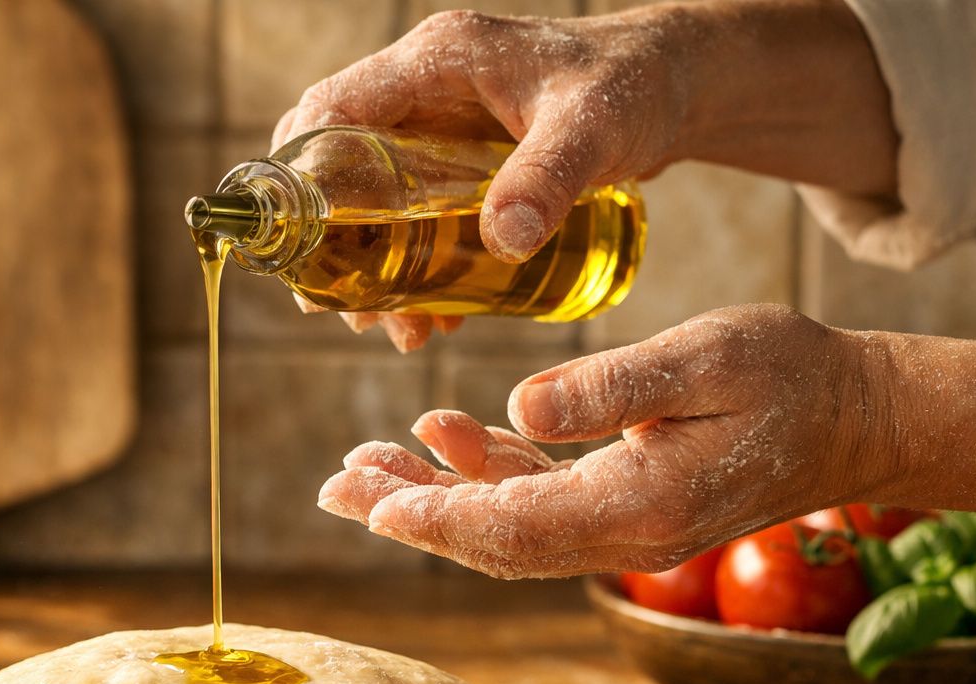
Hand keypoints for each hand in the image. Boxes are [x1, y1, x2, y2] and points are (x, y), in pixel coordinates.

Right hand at [275, 7, 692, 349]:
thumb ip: (550, 178)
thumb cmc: (636, 86)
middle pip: (335, 164)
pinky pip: (410, 215)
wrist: (674, 86)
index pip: (329, 109)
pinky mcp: (458, 162)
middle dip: (333, 244)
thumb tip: (502, 239)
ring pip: (369, 199)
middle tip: (350, 312)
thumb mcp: (596, 128)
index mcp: (435, 62)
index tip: (302, 250)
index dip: (301, 176)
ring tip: (398, 330)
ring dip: (371, 269)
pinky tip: (435, 315)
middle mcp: (422, 90)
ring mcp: (437, 126)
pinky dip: (411, 267)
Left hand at [317, 305, 889, 577]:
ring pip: (504, 523)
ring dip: (431, 498)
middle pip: (491, 538)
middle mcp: (621, 533)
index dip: (433, 518)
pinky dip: (482, 474)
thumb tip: (517, 407)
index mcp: (637, 507)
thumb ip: (610, 388)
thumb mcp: (703, 360)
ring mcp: (622, 524)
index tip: (366, 504)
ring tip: (362, 469)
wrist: (856, 417)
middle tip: (334, 489)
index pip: (511, 525)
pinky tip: (440, 438)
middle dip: (408, 515)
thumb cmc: (790, 378)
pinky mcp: (622, 501)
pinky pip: (536, 499)